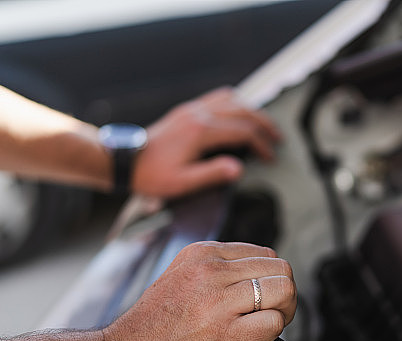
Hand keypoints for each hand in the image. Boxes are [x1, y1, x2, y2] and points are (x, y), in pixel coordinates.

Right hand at [105, 241, 295, 340]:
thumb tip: (256, 274)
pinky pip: (274, 324)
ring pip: (284, 291)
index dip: (271, 279)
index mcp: (202, 253)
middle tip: (272, 314)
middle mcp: (211, 271)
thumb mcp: (179, 277)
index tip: (261, 299)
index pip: (265, 254)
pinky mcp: (224, 335)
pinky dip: (272, 334)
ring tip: (266, 326)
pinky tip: (253, 340)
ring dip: (284, 312)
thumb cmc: (150, 327)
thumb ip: (215, 270)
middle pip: (280, 269)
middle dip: (284, 294)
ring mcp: (218, 302)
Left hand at [131, 88, 281, 197]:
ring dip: (251, 110)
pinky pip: (216, 98)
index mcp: (200, 132)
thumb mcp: (183, 182)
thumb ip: (213, 174)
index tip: (271, 157)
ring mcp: (192, 110)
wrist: (124, 161)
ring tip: (263, 124)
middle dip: (264, 124)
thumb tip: (239, 169)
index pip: (242, 132)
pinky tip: (238, 111)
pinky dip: (234, 102)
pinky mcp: (186, 111)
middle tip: (277, 137)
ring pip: (231, 99)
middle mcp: (198, 115)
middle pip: (242, 111)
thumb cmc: (151, 175)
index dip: (262, 144)